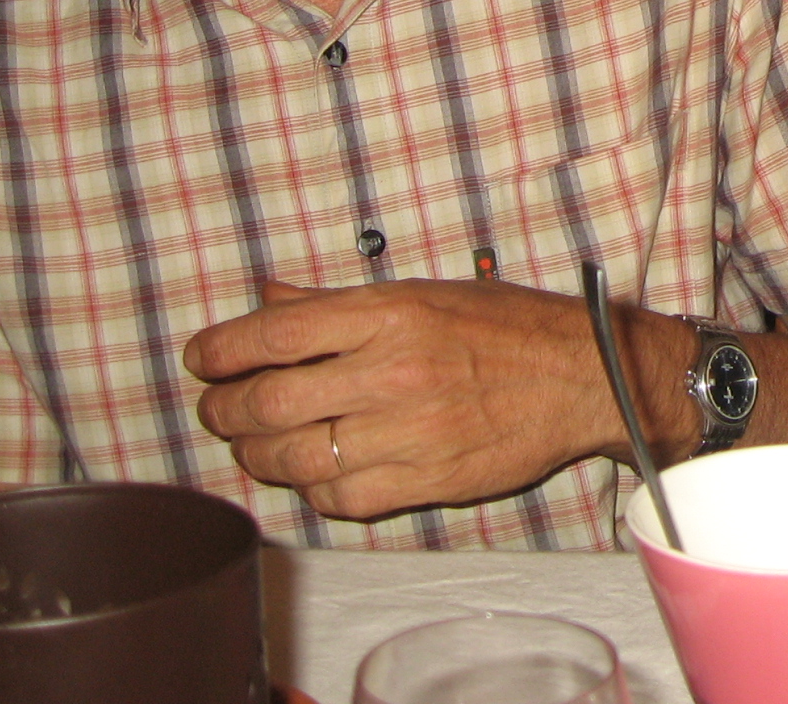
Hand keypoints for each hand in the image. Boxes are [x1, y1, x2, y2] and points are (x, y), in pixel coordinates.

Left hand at [182, 278, 670, 519]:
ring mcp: (408, 431)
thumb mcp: (425, 291)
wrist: (585, 375)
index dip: (219, 351)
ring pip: (292, 458)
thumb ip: (338, 302)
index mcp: (390, 312)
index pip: (271, 334)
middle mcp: (392, 370)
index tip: (202, 360)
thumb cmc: (508, 327)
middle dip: (223, 411)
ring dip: (256, 456)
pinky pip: (339, 497)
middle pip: (267, 403)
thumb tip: (267, 299)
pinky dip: (311, 488)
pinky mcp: (426, 480)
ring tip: (255, 445)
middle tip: (219, 409)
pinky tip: (314, 470)